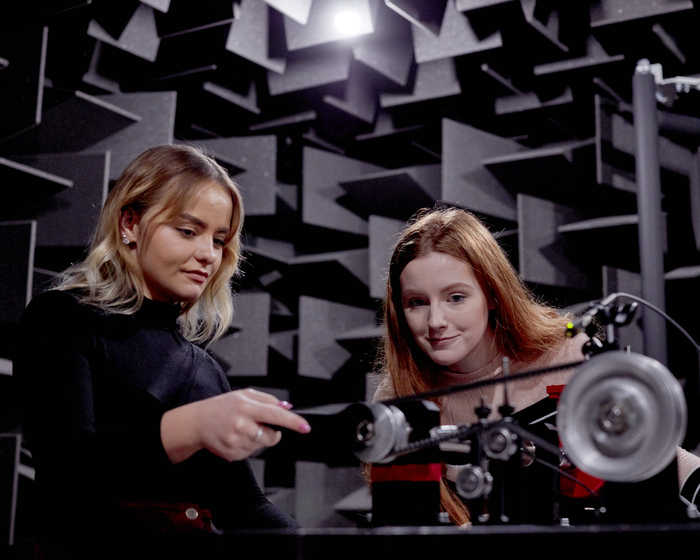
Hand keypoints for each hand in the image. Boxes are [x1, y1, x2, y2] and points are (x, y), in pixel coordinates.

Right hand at [161, 388, 310, 463]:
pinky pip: (251, 453)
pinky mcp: (232, 454)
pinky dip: (247, 446)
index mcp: (245, 407)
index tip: (305, 427)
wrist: (196, 423)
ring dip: (256, 439)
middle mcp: (241, 425)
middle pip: (271, 436)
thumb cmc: (221, 407)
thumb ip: (267, 400)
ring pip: (261, 446)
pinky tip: (234, 437)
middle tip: (256, 423)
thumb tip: (288, 407)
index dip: (292, 422)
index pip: (275, 415)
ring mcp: (236, 441)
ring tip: (239, 429)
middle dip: (271, 432)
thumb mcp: (243, 395)